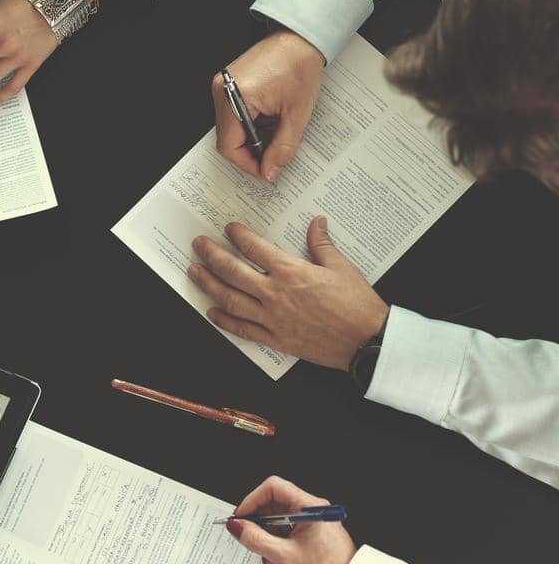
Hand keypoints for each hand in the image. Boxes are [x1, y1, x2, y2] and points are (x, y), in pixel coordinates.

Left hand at [188, 216, 387, 369]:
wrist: (368, 341)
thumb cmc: (358, 304)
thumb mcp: (342, 267)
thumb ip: (322, 244)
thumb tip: (317, 222)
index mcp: (291, 272)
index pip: (254, 248)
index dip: (238, 236)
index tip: (229, 229)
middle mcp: (275, 294)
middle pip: (232, 271)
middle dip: (211, 255)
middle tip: (198, 245)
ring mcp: (272, 318)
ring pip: (230, 299)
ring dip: (209, 284)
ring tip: (194, 272)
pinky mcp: (276, 339)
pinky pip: (243, 330)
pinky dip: (225, 321)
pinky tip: (212, 312)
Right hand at [212, 29, 325, 181]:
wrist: (298, 39)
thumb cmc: (299, 65)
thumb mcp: (296, 114)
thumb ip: (283, 147)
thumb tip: (270, 169)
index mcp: (235, 98)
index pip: (228, 146)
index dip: (247, 163)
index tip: (265, 171)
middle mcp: (222, 91)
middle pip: (228, 138)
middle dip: (253, 150)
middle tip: (275, 153)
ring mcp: (223, 86)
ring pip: (232, 128)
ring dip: (254, 137)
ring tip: (277, 128)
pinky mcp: (229, 85)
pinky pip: (234, 114)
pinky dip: (252, 123)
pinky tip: (270, 117)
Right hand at [225, 476, 356, 563]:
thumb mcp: (284, 555)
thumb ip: (255, 539)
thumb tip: (236, 526)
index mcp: (308, 506)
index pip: (272, 487)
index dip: (252, 500)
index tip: (242, 515)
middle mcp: (311, 508)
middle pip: (273, 504)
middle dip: (259, 523)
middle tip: (249, 536)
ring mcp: (312, 518)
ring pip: (278, 518)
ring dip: (267, 536)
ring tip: (266, 556)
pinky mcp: (312, 529)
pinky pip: (287, 528)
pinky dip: (277, 541)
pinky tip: (276, 559)